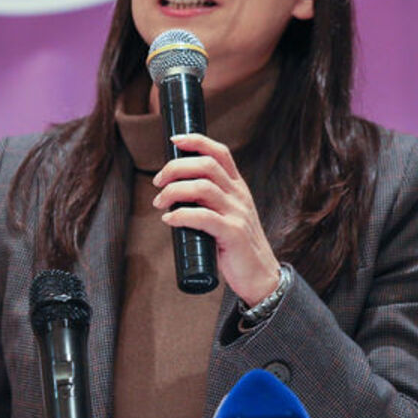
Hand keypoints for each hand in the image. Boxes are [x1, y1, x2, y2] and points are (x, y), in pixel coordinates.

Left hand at [152, 133, 280, 305]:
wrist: (260, 276)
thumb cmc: (234, 246)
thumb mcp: (226, 215)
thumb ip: (206, 201)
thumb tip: (171, 191)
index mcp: (237, 187)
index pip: (219, 153)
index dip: (196, 141)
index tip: (174, 141)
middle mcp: (239, 196)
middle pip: (206, 165)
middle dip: (175, 168)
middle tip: (157, 182)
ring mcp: (237, 214)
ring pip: (202, 188)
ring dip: (173, 191)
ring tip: (159, 203)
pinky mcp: (233, 234)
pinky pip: (203, 217)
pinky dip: (181, 215)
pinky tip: (169, 219)